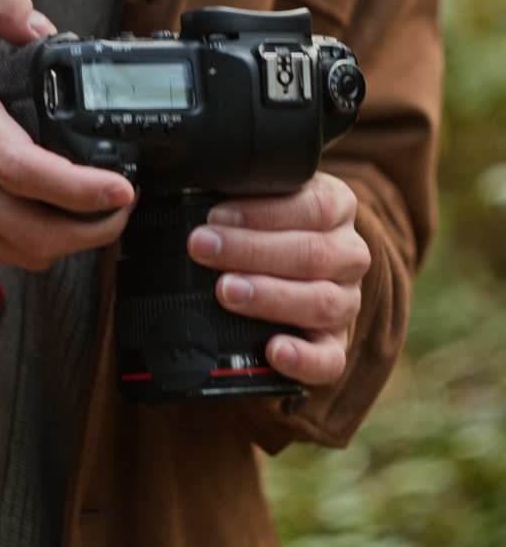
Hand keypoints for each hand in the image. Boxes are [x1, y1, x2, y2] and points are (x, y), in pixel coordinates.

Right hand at [0, 0, 134, 268]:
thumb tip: (42, 26)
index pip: (27, 171)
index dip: (81, 190)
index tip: (121, 189)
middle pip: (34, 231)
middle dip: (94, 230)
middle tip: (122, 209)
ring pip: (20, 252)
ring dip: (69, 243)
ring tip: (99, 217)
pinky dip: (32, 246)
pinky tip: (50, 221)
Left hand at [187, 172, 370, 386]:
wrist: (290, 259)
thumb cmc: (267, 222)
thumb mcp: (262, 195)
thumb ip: (243, 189)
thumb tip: (197, 187)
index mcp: (337, 207)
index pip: (314, 206)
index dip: (263, 213)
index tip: (215, 216)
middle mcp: (349, 254)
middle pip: (312, 253)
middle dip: (251, 251)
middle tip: (204, 248)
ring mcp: (347, 301)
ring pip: (321, 302)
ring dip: (270, 296)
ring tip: (226, 291)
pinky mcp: (336, 343)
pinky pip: (330, 359)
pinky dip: (303, 359)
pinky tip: (273, 350)